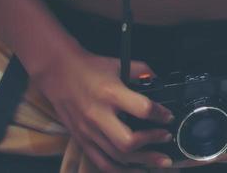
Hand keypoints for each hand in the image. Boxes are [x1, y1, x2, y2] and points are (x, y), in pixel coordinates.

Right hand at [34, 48, 175, 169]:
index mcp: (110, 94)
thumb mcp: (121, 64)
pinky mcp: (81, 141)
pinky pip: (101, 163)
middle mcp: (98, 116)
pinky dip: (121, 170)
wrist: (57, 74)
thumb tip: (160, 83)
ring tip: (160, 160)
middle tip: (167, 137)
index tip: (169, 117)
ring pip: (116, 157)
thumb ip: (144, 73)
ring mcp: (88, 132)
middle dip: (152, 143)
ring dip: (142, 162)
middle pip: (127, 142)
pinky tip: (136, 169)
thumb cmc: (90, 69)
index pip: (142, 109)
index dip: (160, 114)